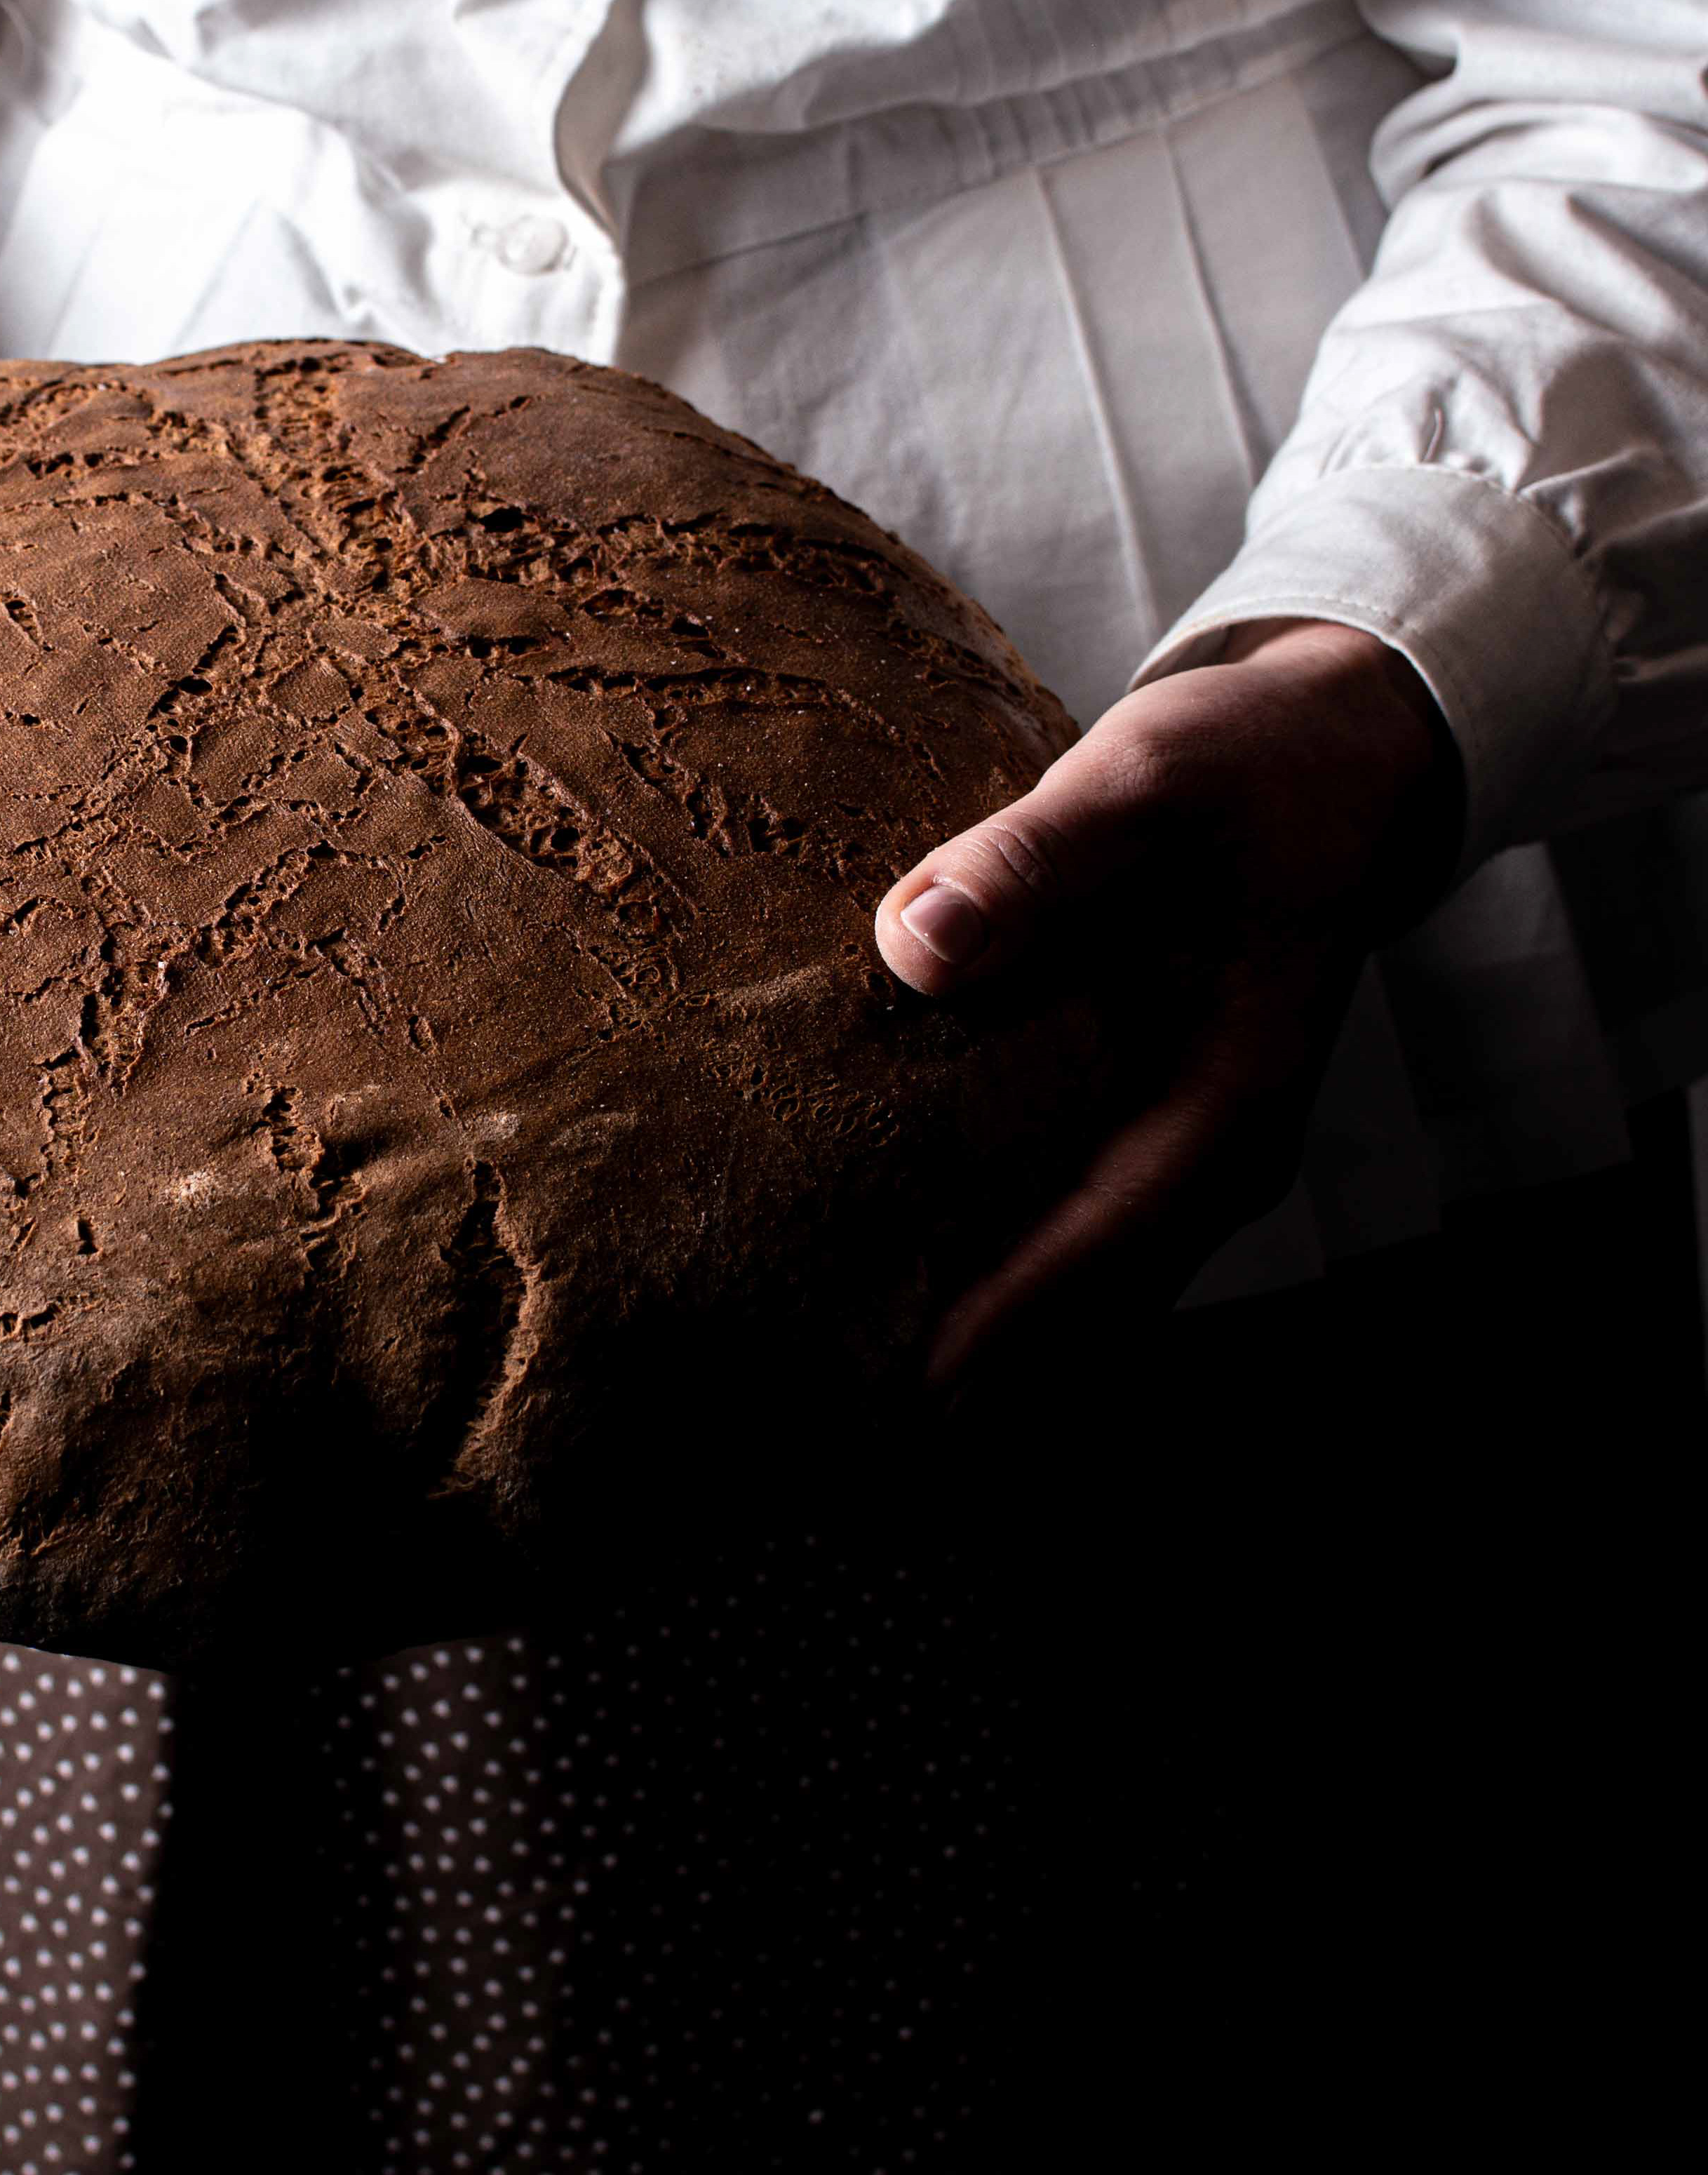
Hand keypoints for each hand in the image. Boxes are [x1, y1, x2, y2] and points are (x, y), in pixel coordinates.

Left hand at [874, 618, 1461, 1381]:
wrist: (1335, 750)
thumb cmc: (1247, 766)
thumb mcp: (1144, 783)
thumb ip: (1036, 860)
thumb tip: (916, 946)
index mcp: (1229, 1098)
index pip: (1106, 1245)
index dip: (1008, 1326)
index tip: (907, 1397)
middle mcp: (1214, 1149)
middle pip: (1092, 1299)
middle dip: (981, 1367)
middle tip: (839, 1424)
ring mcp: (1185, 1140)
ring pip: (1084, 1274)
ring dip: (986, 1329)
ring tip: (846, 1381)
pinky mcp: (1147, 1113)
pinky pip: (1071, 1218)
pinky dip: (996, 1257)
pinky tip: (892, 1268)